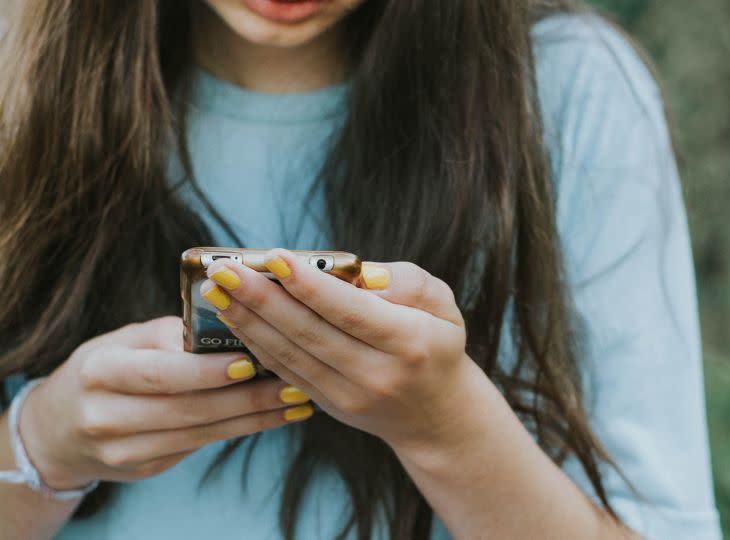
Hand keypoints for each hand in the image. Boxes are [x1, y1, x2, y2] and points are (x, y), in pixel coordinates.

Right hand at [16, 317, 314, 489]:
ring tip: (297, 399)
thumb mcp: (126, 340)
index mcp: (100, 371)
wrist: (58, 428)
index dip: (207, 372)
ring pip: (202, 433)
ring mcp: (123, 450)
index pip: (161, 374)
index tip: (251, 363)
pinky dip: (241, 428)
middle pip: (188, 409)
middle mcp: (105, 415)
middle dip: (248, 398)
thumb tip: (232, 326)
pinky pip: (202, 445)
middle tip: (293, 382)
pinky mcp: (144, 468)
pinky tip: (274, 415)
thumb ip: (172, 334)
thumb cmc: (106, 368)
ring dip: (255, 416)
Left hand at [201, 250, 488, 456]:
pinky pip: (285, 371)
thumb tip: (360, 273)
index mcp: (409, 343)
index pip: (350, 311)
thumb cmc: (436, 344)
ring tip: (216, 290)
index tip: (274, 257)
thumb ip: (407, 282)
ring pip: (289, 354)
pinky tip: (235, 318)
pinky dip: (257, 344)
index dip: (310, 285)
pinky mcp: (328, 406)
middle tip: (223, 269)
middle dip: (261, 298)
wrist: (435, 415)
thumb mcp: (442, 305)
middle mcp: (377, 374)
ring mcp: (349, 396)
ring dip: (247, 321)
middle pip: (309, 332)